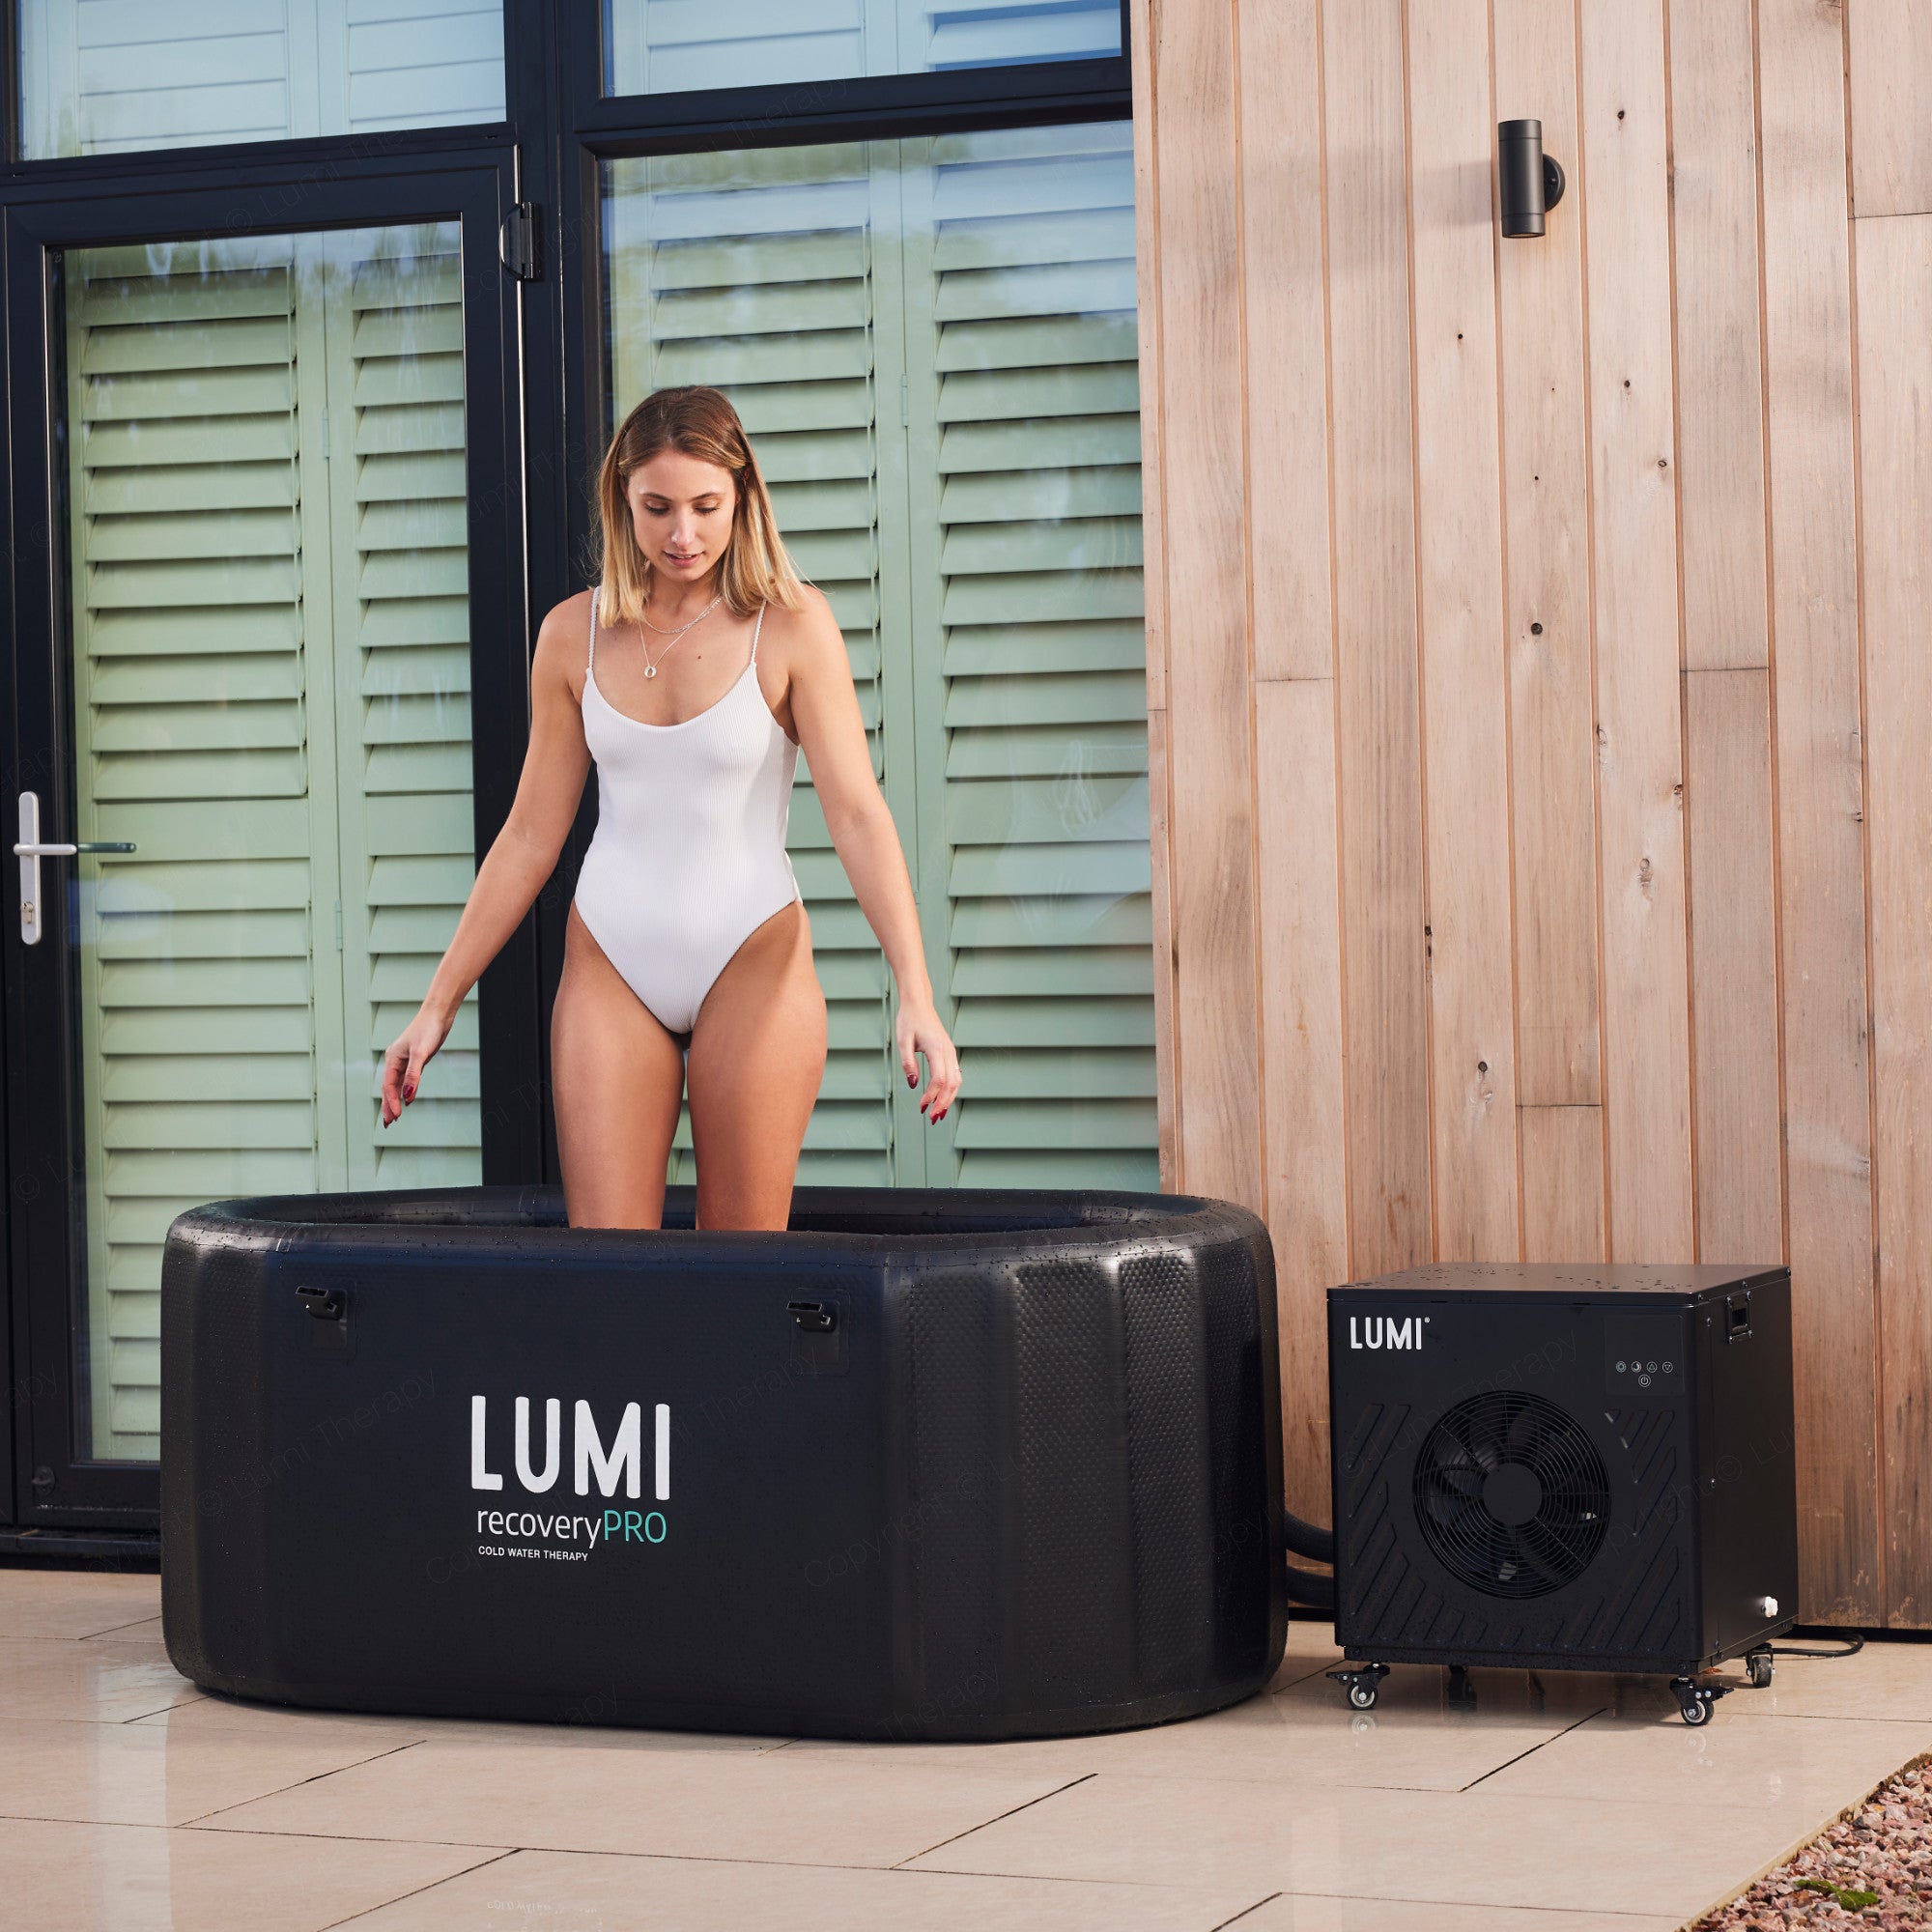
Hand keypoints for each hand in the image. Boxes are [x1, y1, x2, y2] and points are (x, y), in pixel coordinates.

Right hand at [380, 1004, 453, 1127]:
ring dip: (394, 1100)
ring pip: (396, 1085)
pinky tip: (407, 1100)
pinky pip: (407, 1080)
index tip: (396, 1116)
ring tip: (393, 1117)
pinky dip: (405, 1091)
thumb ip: (414, 1075)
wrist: (438, 1015)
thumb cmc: (427, 1030)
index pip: (388, 1086)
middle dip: (387, 1105)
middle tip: (387, 1124)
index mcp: (392, 1059)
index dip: (390, 1102)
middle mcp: (395, 1061)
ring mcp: (405, 1061)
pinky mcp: (415, 1061)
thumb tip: (407, 1097)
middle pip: (388, 1088)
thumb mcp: (420, 1053)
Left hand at [897, 998, 960, 1124]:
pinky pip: (955, 1075)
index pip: (939, 1080)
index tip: (921, 1107)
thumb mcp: (902, 1041)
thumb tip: (914, 1085)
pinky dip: (950, 1090)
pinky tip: (941, 1099)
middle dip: (943, 1103)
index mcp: (937, 1049)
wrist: (919, 1004)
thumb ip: (908, 1063)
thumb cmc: (909, 1020)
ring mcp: (951, 1052)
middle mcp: (948, 1052)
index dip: (931, 1096)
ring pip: (957, 1081)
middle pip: (952, 1084)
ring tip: (939, 1113)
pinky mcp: (949, 1053)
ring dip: (949, 1099)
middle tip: (932, 1119)